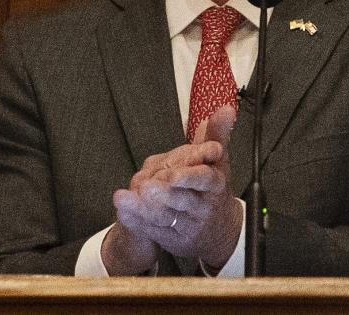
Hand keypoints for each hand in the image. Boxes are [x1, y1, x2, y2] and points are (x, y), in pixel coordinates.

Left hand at [110, 103, 241, 270]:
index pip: (204, 180)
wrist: (218, 231)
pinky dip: (137, 221)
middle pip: (182, 200)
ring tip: (124, 199)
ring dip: (143, 209)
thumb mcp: (219, 161)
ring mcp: (188, 225)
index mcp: (215, 185)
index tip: (172, 175)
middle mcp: (203, 207)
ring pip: (165, 216)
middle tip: (144, 186)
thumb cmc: (213, 190)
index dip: (188, 178)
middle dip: (163, 194)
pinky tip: (123, 211)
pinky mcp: (174, 239)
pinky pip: (154, 229)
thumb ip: (217, 134)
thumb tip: (225, 109)